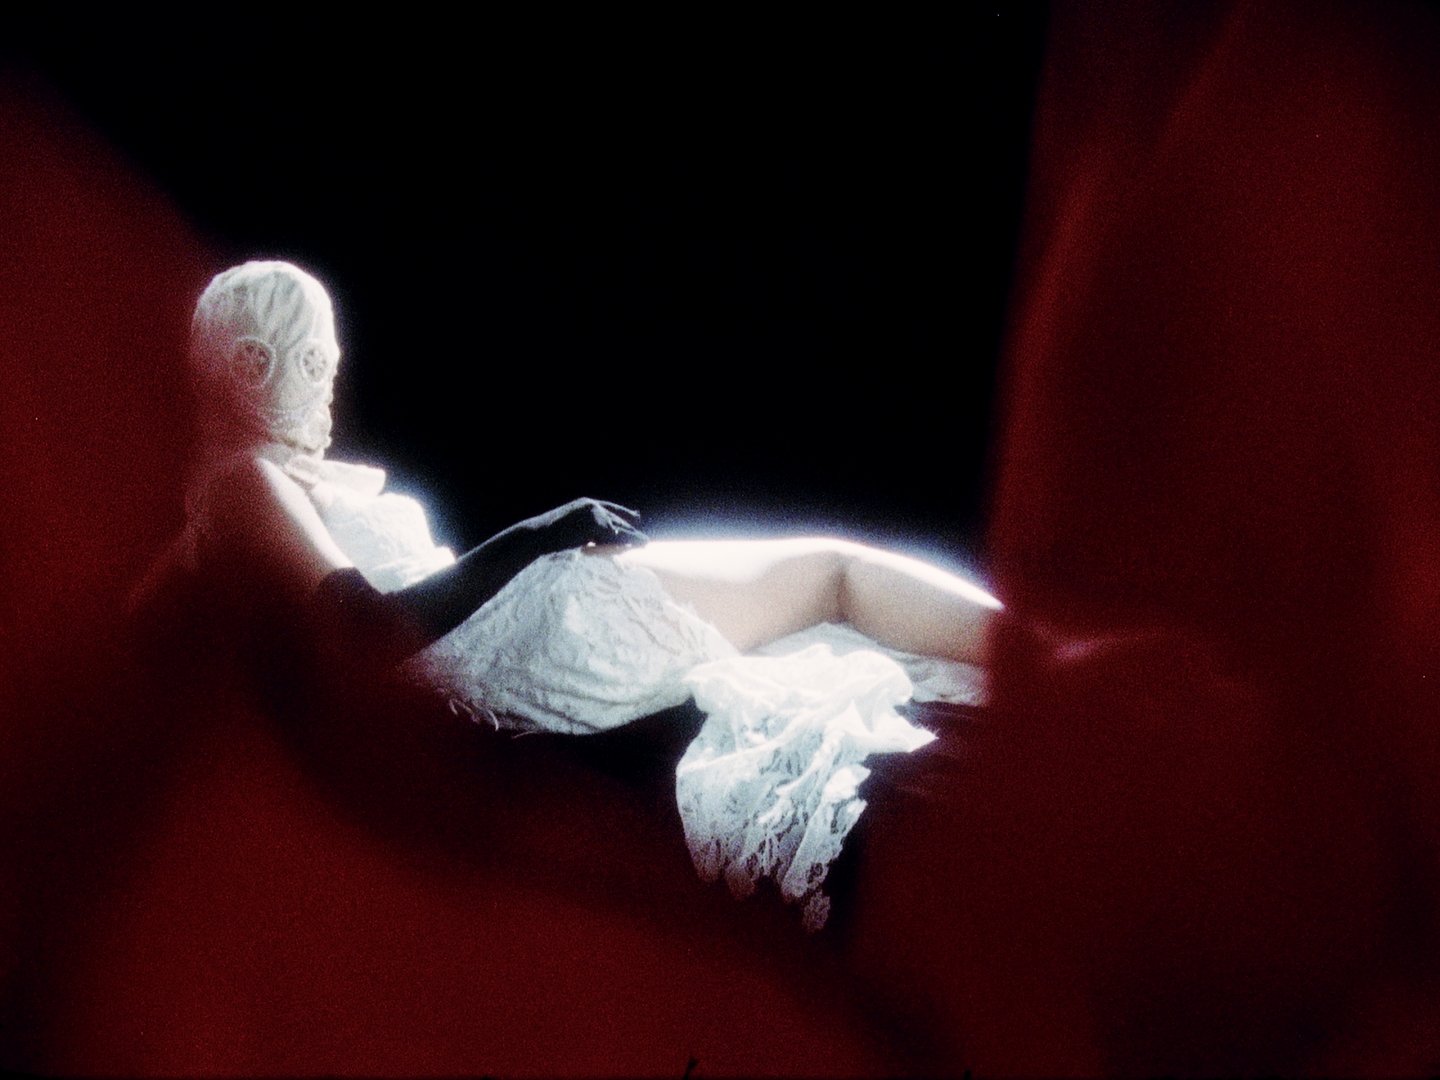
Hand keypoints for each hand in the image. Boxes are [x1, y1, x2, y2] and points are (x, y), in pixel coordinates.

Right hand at [506, 497, 647, 553]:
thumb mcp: (568, 530)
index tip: (636, 517)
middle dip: (631, 529)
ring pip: (619, 528)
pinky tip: (633, 549)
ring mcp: (594, 514)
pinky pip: (614, 537)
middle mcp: (591, 506)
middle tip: (645, 539)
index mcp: (584, 505)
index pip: (609, 508)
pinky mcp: (595, 525)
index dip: (624, 515)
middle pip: (618, 519)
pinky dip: (623, 544)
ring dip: (632, 537)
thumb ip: (584, 531)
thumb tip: (594, 540)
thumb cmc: (546, 540)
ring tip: (644, 544)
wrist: (534, 540)